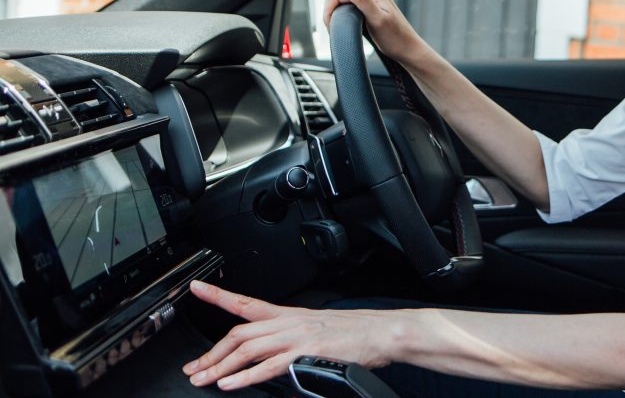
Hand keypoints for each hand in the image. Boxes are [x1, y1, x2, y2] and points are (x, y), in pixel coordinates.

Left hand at [183, 280, 395, 390]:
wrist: (381, 332)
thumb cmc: (354, 333)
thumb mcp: (316, 329)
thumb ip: (289, 340)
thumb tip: (268, 355)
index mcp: (289, 315)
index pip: (246, 302)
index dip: (218, 295)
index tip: (196, 289)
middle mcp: (289, 322)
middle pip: (239, 332)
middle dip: (211, 352)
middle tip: (193, 368)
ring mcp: (297, 337)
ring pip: (247, 348)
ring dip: (220, 366)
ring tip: (202, 379)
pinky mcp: (306, 353)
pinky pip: (269, 366)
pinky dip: (245, 376)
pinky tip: (230, 384)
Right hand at [322, 0, 424, 62]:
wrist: (408, 50)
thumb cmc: (395, 38)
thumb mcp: (376, 19)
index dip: (329, 10)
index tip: (333, 26)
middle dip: (332, 10)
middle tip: (339, 28)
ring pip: (340, 0)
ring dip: (337, 14)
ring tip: (346, 28)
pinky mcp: (368, 6)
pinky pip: (347, 5)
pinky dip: (343, 16)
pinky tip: (351, 26)